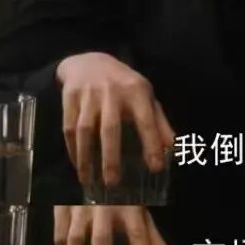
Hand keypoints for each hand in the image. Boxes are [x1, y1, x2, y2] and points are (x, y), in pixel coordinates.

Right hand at [53, 206, 178, 244]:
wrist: (96, 174)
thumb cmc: (122, 202)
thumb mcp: (141, 216)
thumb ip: (154, 241)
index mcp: (130, 209)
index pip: (138, 233)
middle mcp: (105, 207)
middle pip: (102, 239)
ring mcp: (81, 208)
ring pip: (75, 239)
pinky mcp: (63, 209)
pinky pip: (59, 237)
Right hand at [56, 52, 175, 183]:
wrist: (89, 61)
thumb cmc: (124, 85)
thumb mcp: (146, 98)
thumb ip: (159, 123)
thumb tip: (175, 149)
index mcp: (136, 92)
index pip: (146, 121)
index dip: (152, 144)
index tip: (156, 168)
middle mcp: (112, 92)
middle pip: (110, 129)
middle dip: (111, 157)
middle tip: (113, 183)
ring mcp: (88, 94)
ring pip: (85, 130)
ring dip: (86, 157)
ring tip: (89, 181)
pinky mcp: (70, 97)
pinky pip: (69, 127)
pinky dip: (72, 148)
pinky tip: (77, 165)